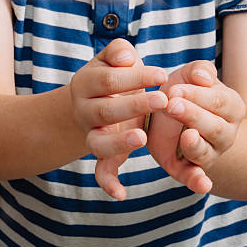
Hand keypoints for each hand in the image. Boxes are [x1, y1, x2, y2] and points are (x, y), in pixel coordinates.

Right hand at [69, 38, 167, 199]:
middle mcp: (84, 112)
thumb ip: (119, 52)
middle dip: (134, 105)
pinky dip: (109, 184)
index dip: (135, 76)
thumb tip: (126, 58)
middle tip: (163, 100)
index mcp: (86, 83)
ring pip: (98, 144)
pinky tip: (121, 194)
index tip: (162, 74)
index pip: (109, 79)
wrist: (98, 100)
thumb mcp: (115, 58)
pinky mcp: (103, 155)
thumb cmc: (115, 74)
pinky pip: (101, 172)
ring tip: (142, 137)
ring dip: (120, 142)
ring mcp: (91, 136)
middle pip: (105, 110)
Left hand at [146, 61, 245, 193]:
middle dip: (193, 115)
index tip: (174, 89)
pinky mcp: (190, 169)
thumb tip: (204, 77)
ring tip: (186, 136)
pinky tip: (202, 186)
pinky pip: (196, 178)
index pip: (219, 101)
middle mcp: (225, 133)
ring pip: (206, 152)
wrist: (162, 117)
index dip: (197, 95)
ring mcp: (210, 153)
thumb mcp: (188, 75)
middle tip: (172, 104)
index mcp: (231, 107)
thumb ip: (198, 71)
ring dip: (195, 145)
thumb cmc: (182, 92)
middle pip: (214, 127)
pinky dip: (199, 183)